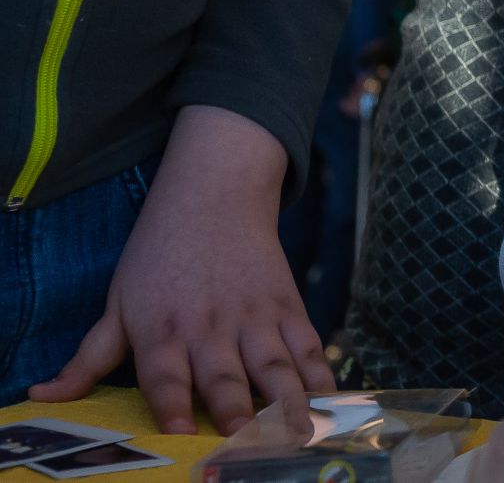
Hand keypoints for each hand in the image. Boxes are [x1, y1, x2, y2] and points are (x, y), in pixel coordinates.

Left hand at [30, 106, 332, 434]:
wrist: (215, 194)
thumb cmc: (159, 253)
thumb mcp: (118, 302)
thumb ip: (88, 357)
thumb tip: (43, 396)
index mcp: (161, 330)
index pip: (165, 375)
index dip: (172, 404)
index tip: (181, 430)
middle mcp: (209, 326)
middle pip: (225, 376)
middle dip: (237, 412)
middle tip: (246, 441)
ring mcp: (254, 316)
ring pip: (275, 366)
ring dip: (288, 402)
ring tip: (297, 432)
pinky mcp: (287, 307)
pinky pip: (308, 347)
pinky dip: (320, 376)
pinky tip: (328, 401)